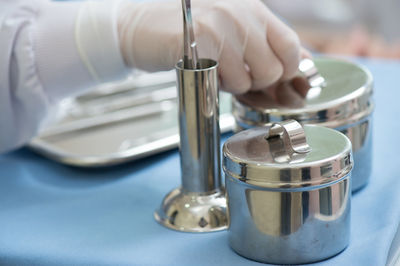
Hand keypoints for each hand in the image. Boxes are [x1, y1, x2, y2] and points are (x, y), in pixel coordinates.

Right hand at [118, 0, 301, 93]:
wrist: (142, 29)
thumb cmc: (188, 33)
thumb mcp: (232, 30)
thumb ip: (265, 43)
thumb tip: (301, 62)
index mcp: (252, 8)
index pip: (290, 44)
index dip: (286, 69)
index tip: (272, 77)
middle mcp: (240, 13)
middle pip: (274, 68)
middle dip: (257, 82)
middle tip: (236, 75)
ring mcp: (221, 26)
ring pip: (251, 79)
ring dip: (234, 85)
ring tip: (216, 70)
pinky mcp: (202, 42)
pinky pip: (227, 81)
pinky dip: (218, 85)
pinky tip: (205, 71)